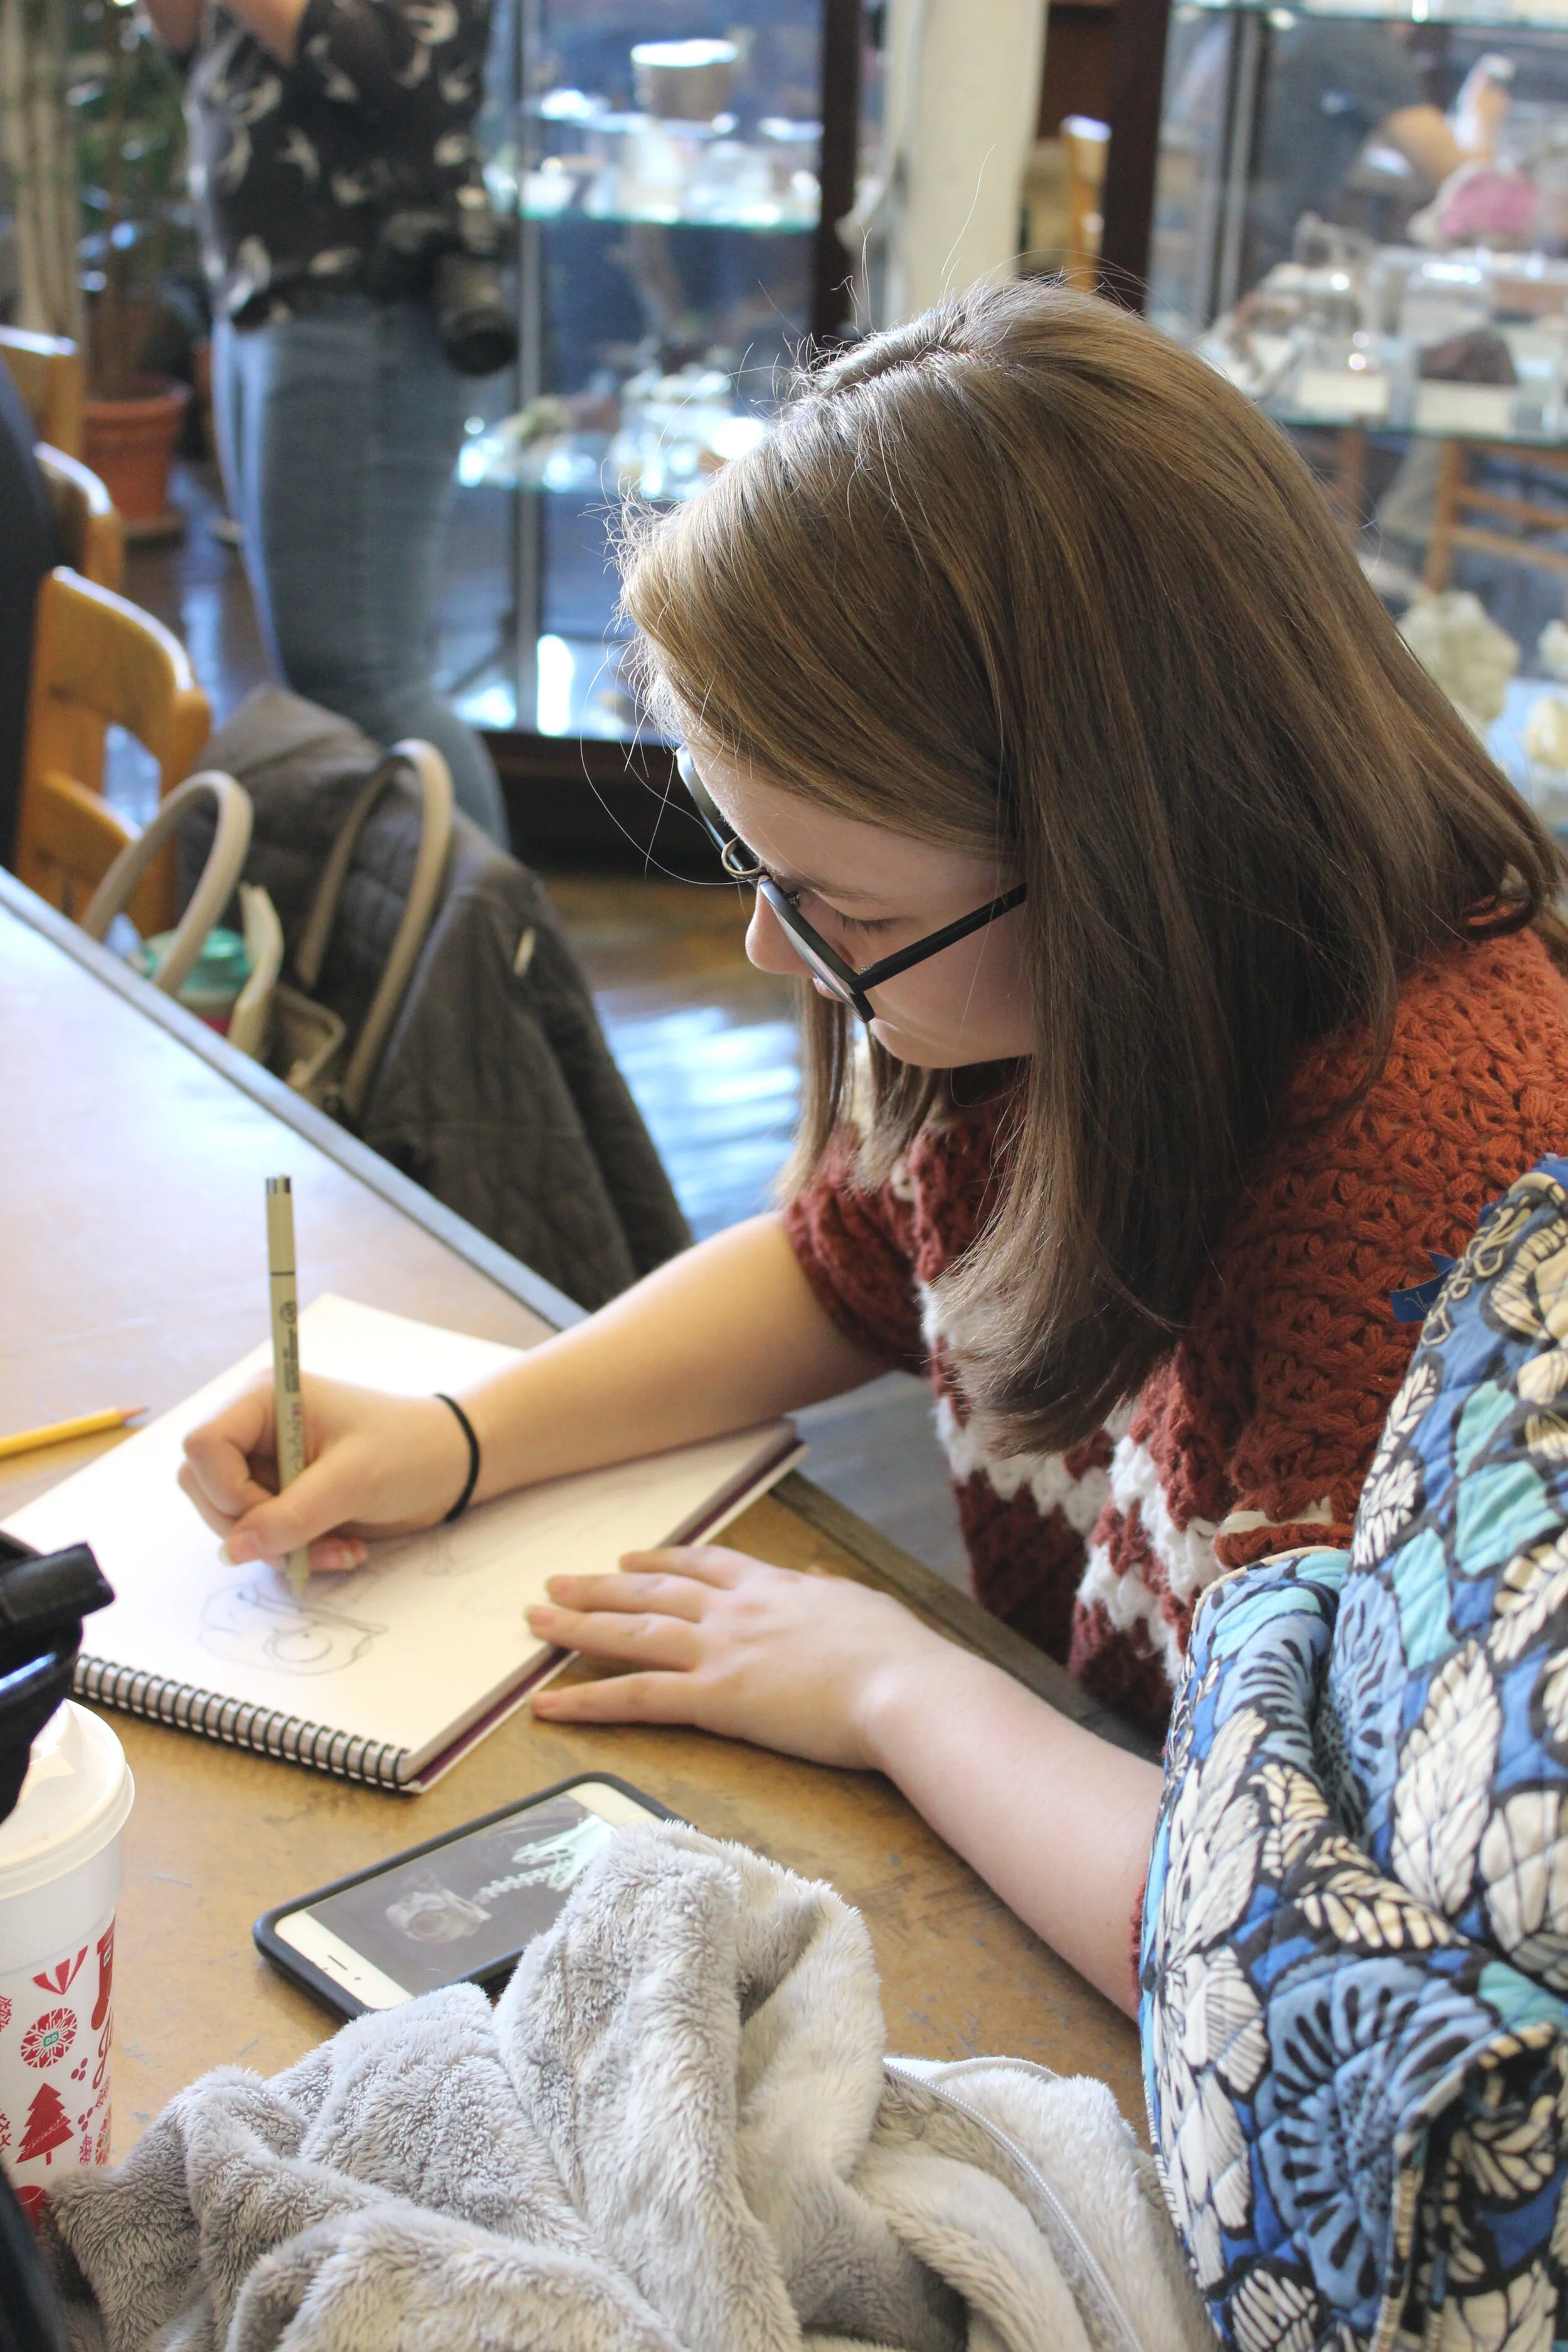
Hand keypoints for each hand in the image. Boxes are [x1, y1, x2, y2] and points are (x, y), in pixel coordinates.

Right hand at [179, 1374, 471, 1572]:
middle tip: (306, 1541)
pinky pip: (260, 1536)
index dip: (227, 1489)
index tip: (276, 1509)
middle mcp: (255, 1429)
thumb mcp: (353, 1482)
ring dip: (278, 1548)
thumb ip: (290, 1516)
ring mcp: (265, 1464)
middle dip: (252, 1527)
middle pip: (204, 1487)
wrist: (449, 1466)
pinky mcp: (281, 1495)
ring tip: (338, 1549)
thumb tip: (232, 1550)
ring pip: (229, 1519)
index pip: (203, 1446)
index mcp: (265, 1400)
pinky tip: (342, 1549)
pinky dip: (294, 1552)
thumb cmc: (409, 1450)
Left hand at [527, 1546, 952, 1768]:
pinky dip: (585, 1700)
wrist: (908, 1688)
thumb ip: (831, 1592)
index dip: (662, 1559)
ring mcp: (722, 1651)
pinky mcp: (715, 1698)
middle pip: (653, 1590)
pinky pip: (635, 1696)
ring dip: (577, 1625)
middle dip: (600, 1586)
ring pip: (632, 1632)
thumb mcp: (866, 1606)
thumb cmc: (901, 1656)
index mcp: (775, 1587)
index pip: (705, 1564)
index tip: (631, 1557)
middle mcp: (737, 1610)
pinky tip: (547, 1704)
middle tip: (556, 1582)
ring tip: (535, 1620)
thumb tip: (816, 1578)